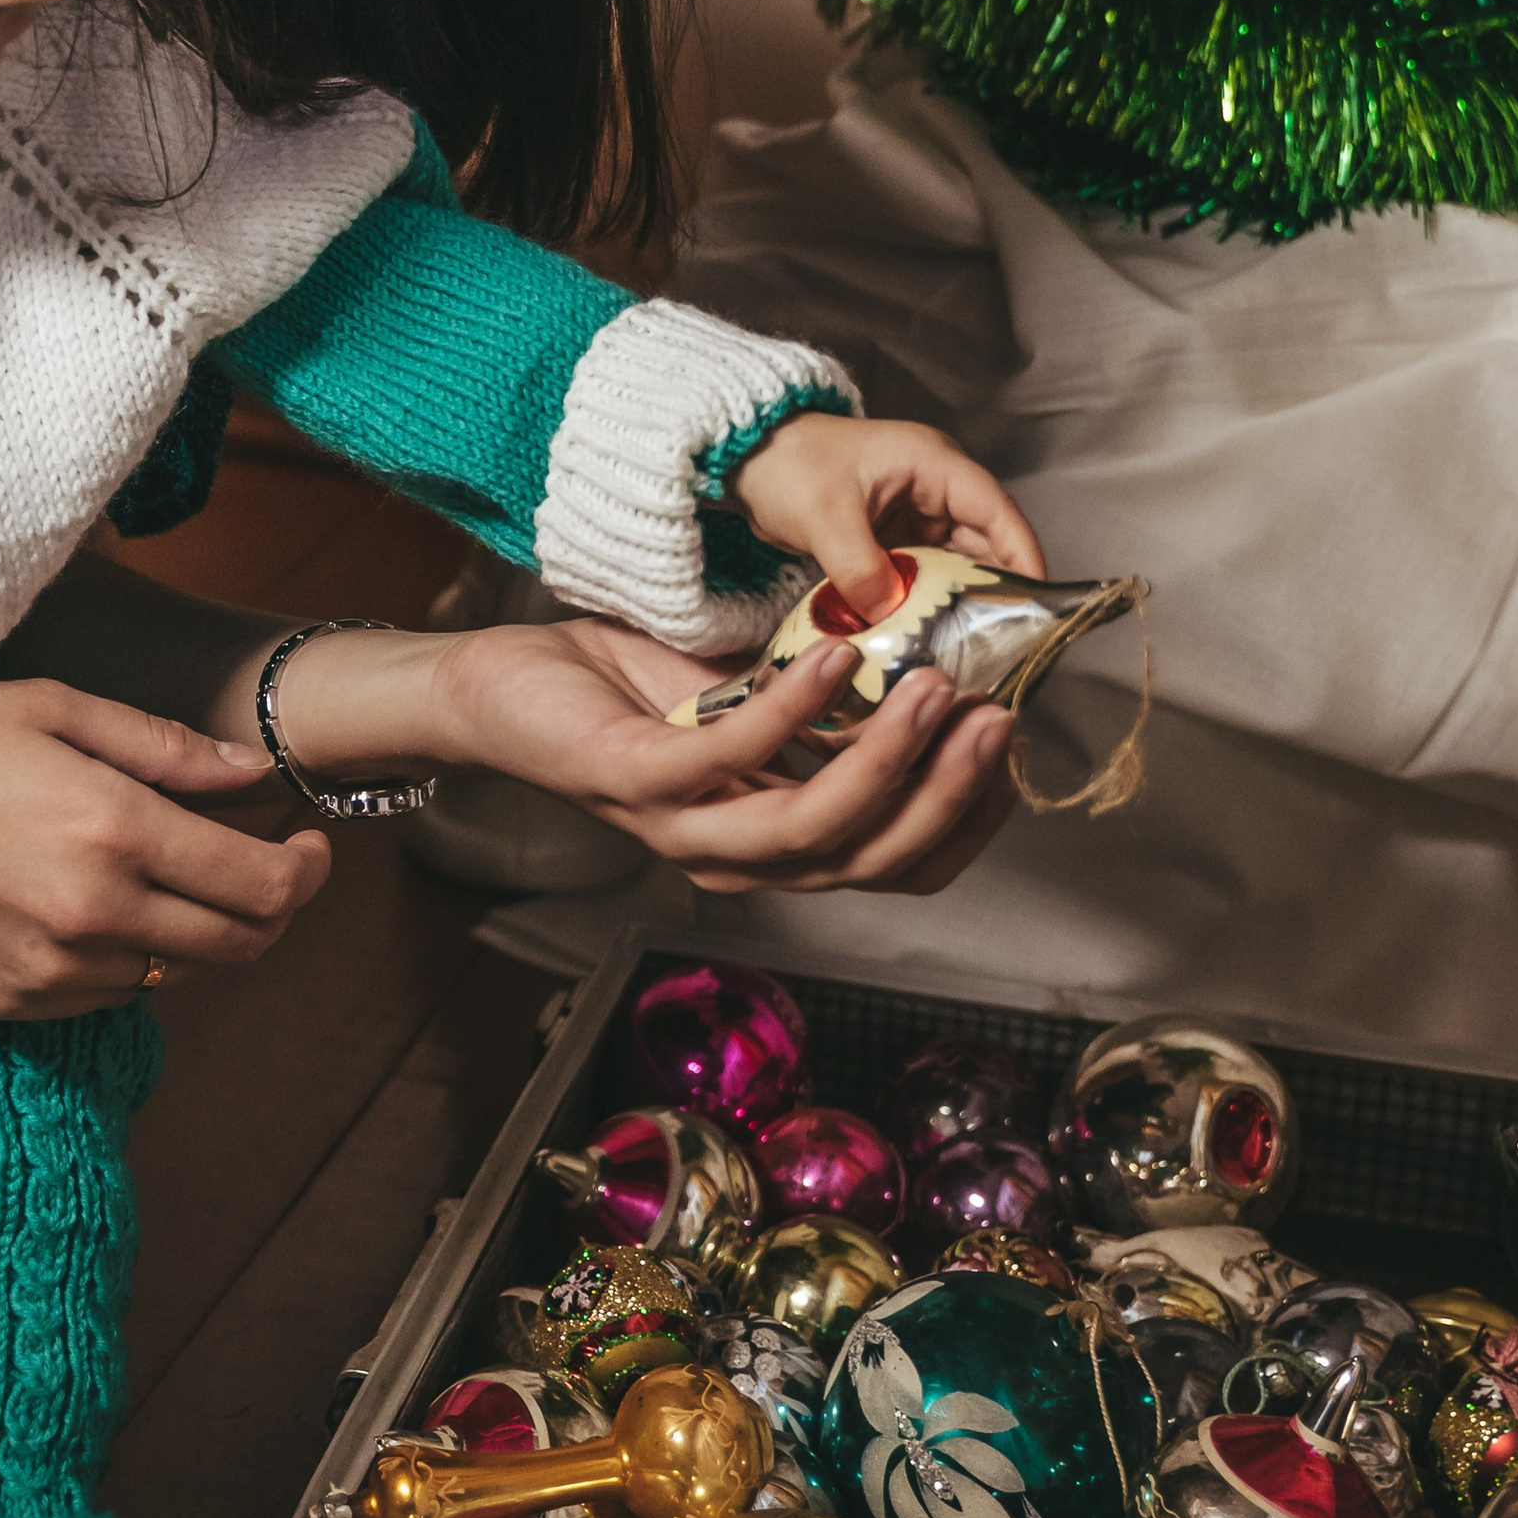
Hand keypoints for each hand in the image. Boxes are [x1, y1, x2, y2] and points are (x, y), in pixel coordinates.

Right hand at [0, 675, 330, 1019]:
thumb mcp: (51, 709)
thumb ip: (164, 747)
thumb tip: (250, 773)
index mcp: (112, 830)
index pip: (262, 886)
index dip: (309, 870)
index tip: (310, 843)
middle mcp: (91, 914)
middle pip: (239, 946)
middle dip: (275, 908)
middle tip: (271, 863)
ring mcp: (49, 971)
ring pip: (179, 978)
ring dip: (205, 934)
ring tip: (186, 876)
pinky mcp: (11, 1003)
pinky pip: (111, 996)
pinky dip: (135, 959)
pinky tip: (112, 906)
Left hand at [271, 613, 1022, 900]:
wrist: (504, 684)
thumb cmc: (626, 693)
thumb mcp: (750, 701)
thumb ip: (829, 711)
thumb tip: (929, 671)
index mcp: (773, 846)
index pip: (897, 865)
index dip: (965, 821)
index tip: (1012, 751)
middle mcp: (736, 858)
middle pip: (873, 859)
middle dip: (949, 793)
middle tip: (997, 719)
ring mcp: (685, 829)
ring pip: (815, 827)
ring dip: (889, 756)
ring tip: (936, 687)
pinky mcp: (637, 783)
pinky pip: (733, 757)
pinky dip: (793, 707)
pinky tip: (837, 652)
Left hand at [733, 411, 1043, 616]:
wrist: (744, 459)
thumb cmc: (787, 465)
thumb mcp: (824, 517)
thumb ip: (860, 568)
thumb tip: (891, 616)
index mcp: (933, 464)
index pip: (997, 512)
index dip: (1023, 557)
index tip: (1037, 607)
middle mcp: (935, 488)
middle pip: (985, 544)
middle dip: (995, 593)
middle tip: (1006, 646)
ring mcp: (916, 514)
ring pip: (956, 565)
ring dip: (960, 603)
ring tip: (972, 651)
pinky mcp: (894, 539)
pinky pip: (924, 576)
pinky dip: (928, 603)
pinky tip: (929, 638)